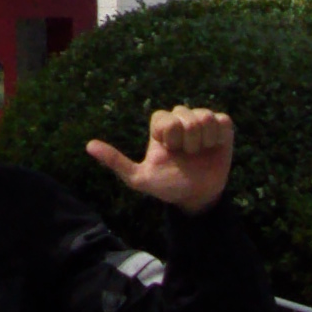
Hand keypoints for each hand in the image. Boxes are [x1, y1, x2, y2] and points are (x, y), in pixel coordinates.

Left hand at [85, 105, 233, 214]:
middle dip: (186, 139)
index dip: (168, 135)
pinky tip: (213, 148)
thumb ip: (115, 161)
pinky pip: (222, 121)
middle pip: (185, 114)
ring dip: (203, 139)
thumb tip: (88, 146)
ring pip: (204, 116)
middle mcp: (180, 120)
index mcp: (160, 127)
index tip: (169, 151)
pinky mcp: (222, 129)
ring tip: (200, 152)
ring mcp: (201, 123)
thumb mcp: (139, 178)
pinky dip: (218, 136)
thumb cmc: (167, 186)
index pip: (164, 117)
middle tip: (186, 155)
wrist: (196, 197)